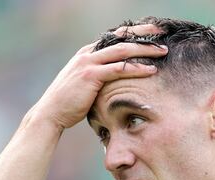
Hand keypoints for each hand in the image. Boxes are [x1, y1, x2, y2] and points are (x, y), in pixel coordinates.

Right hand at [33, 25, 167, 130]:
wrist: (51, 112)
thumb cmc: (69, 102)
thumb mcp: (84, 84)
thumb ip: (98, 76)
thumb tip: (114, 80)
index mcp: (87, 52)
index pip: (114, 37)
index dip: (133, 33)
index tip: (151, 32)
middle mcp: (88, 53)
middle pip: (121, 38)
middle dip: (143, 34)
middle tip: (162, 33)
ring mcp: (89, 63)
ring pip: (122, 50)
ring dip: (145, 50)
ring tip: (163, 51)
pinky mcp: (91, 76)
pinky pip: (119, 69)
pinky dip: (137, 68)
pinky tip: (151, 70)